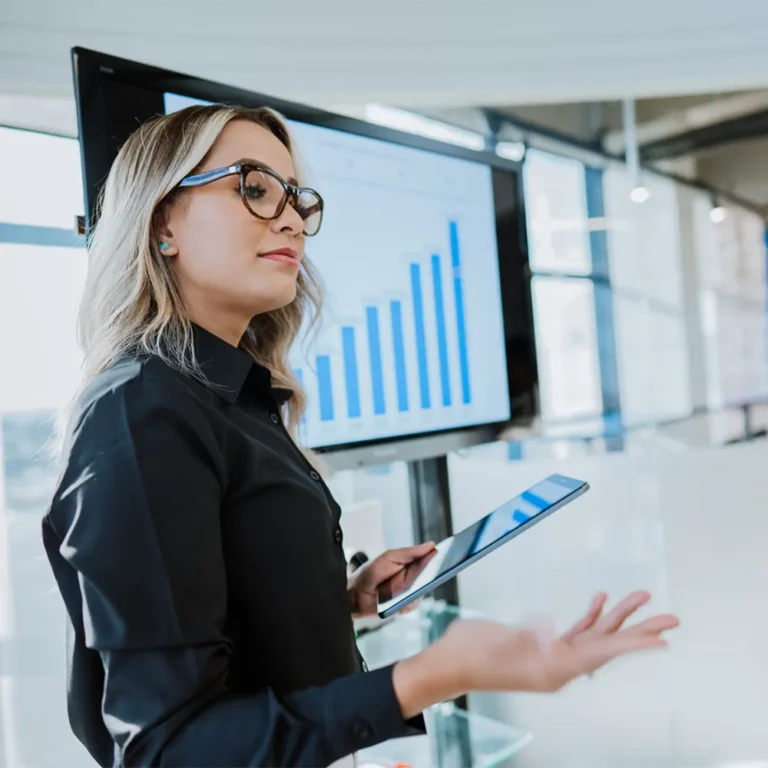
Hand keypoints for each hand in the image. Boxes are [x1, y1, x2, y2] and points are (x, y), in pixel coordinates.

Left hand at [347, 542, 436, 617]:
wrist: (355, 595)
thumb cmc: (371, 572)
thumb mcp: (388, 558)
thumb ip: (409, 552)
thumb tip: (432, 545)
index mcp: (413, 561)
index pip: (432, 557)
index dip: (444, 556)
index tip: (454, 553)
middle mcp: (416, 576)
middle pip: (433, 575)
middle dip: (435, 574)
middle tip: (435, 572)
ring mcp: (412, 592)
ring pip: (424, 592)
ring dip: (415, 591)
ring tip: (404, 588)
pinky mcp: (406, 605)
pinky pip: (414, 604)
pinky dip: (406, 603)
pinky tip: (396, 601)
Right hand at [393, 591, 678, 716]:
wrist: (449, 662)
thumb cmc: (470, 656)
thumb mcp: (500, 645)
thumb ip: (529, 637)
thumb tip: (552, 633)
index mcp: (553, 668)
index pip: (603, 653)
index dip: (634, 645)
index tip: (662, 640)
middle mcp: (559, 664)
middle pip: (608, 645)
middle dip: (639, 629)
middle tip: (670, 618)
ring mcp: (550, 654)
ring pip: (594, 634)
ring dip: (616, 615)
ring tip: (641, 596)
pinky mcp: (540, 644)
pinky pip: (575, 630)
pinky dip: (589, 615)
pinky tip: (599, 599)